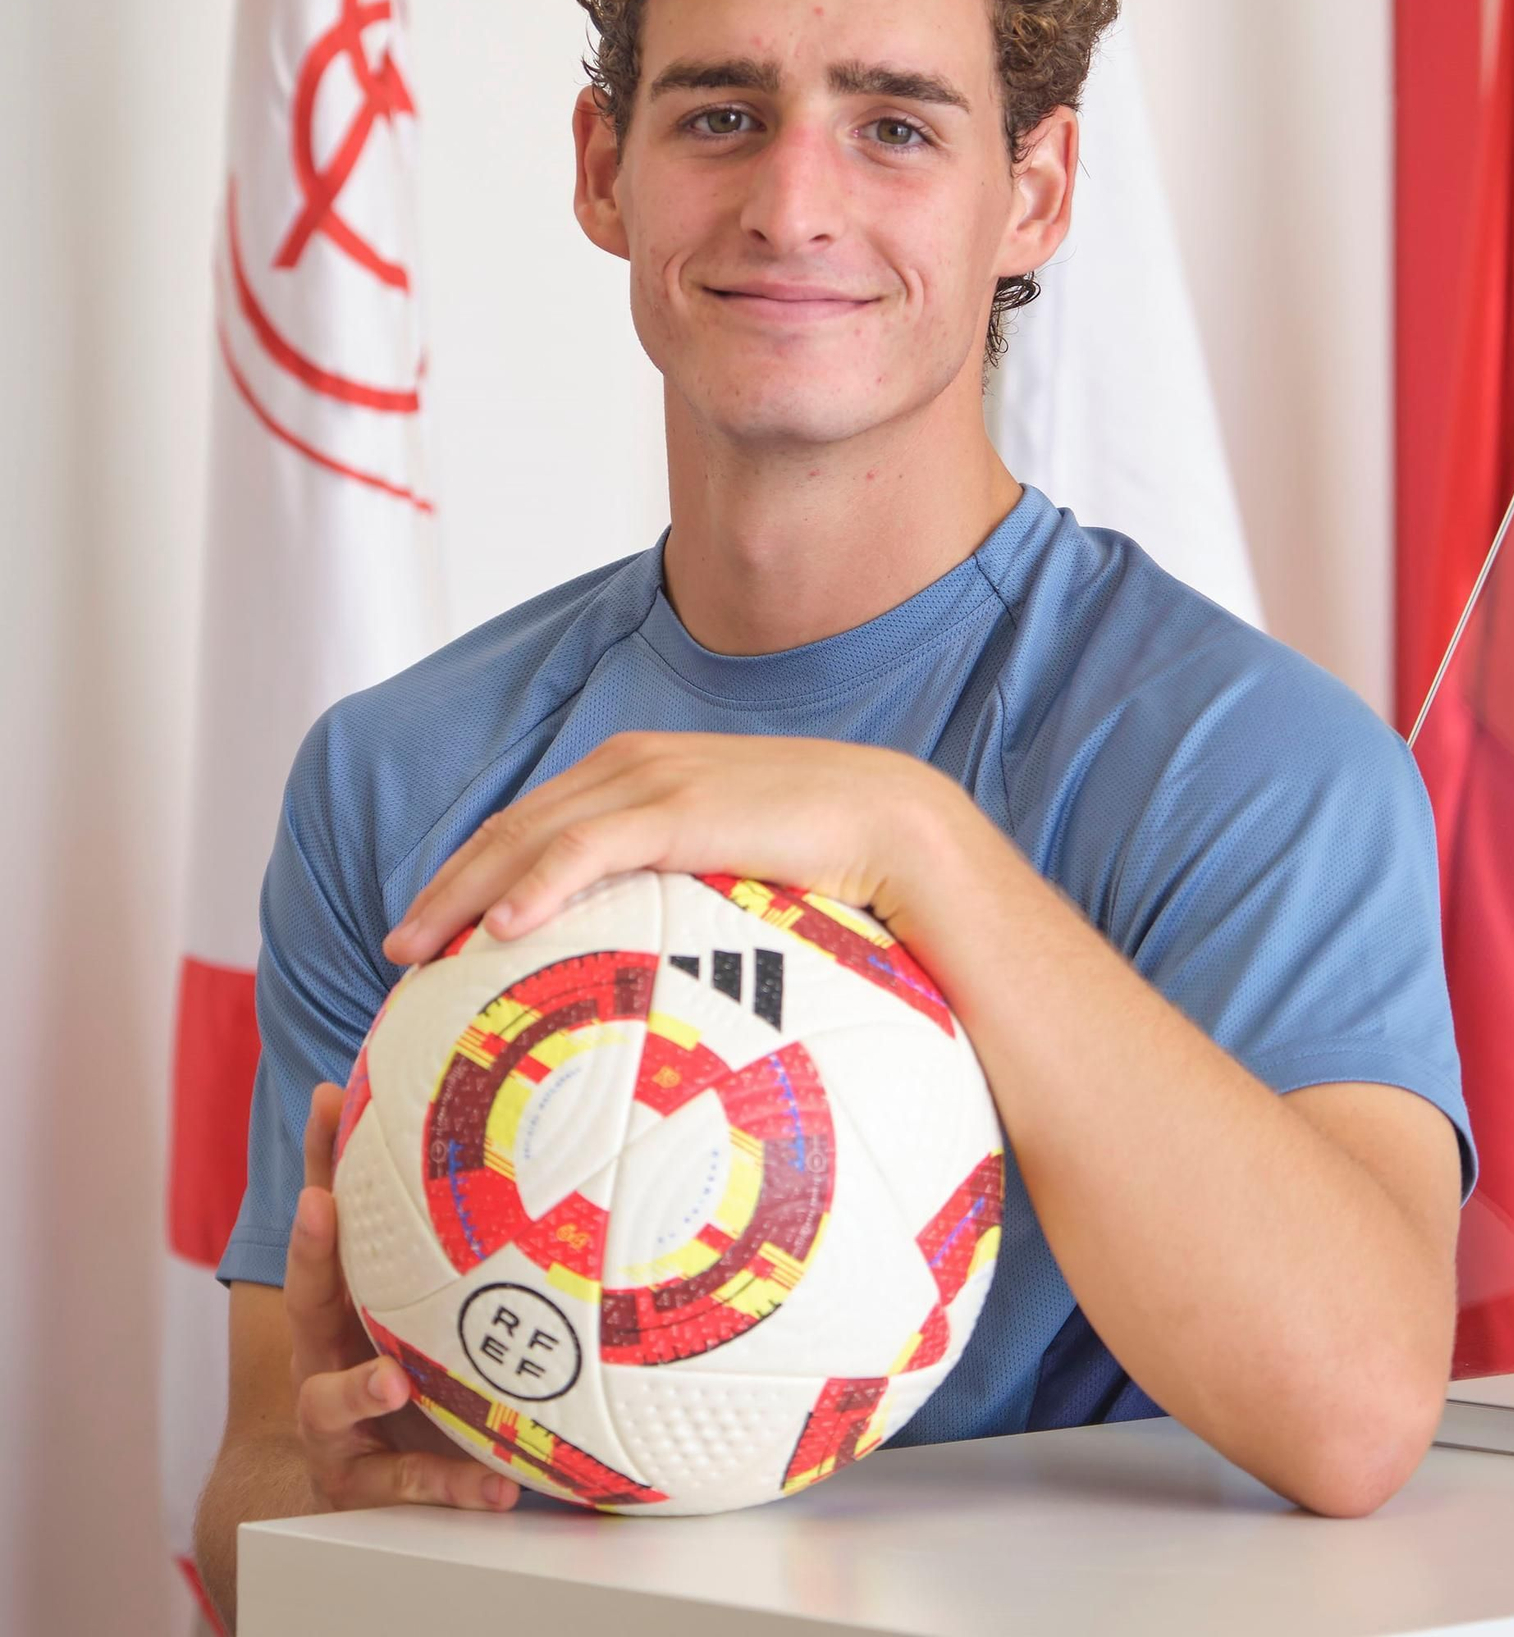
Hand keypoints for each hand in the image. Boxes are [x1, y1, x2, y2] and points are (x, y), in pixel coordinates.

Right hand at [287, 1081, 520, 1512]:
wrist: (362, 1477)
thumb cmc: (383, 1357)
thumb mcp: (392, 1291)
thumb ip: (390, 1209)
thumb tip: (383, 1107)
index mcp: (337, 1309)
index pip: (320, 1240)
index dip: (317, 1190)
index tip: (322, 1140)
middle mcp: (323, 1359)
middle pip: (303, 1304)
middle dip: (310, 1252)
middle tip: (320, 1208)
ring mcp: (338, 1428)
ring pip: (330, 1407)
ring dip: (358, 1388)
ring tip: (394, 1379)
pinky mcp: (369, 1484)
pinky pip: (406, 1484)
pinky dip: (449, 1483)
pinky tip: (496, 1485)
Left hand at [382, 730, 963, 967]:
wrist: (890, 822)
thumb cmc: (822, 858)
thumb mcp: (733, 871)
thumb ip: (683, 893)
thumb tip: (658, 972)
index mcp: (637, 772)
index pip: (531, 824)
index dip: (472, 872)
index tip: (434, 930)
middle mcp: (629, 765)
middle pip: (509, 829)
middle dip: (445, 887)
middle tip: (399, 952)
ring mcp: (648, 781)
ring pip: (527, 838)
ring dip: (463, 894)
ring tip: (417, 952)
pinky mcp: (675, 808)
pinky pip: (583, 852)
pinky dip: (532, 886)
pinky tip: (497, 931)